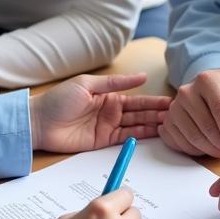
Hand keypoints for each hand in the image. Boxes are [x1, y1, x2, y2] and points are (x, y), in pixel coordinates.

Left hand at [29, 72, 170, 152]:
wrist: (39, 123)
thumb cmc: (59, 99)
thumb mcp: (87, 84)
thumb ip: (115, 83)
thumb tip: (142, 76)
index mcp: (108, 95)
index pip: (137, 98)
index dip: (154, 101)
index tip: (172, 102)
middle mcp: (111, 111)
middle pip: (140, 113)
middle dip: (159, 114)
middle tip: (179, 116)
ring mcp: (108, 126)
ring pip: (137, 126)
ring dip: (154, 125)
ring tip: (173, 125)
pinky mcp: (103, 141)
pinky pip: (126, 138)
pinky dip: (141, 137)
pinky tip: (155, 134)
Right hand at [160, 68, 219, 157]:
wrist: (209, 87)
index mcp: (207, 81)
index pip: (219, 107)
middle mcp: (187, 91)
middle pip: (205, 124)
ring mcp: (175, 106)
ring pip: (192, 135)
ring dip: (209, 149)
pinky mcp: (168, 119)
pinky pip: (179, 141)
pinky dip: (194, 150)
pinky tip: (205, 148)